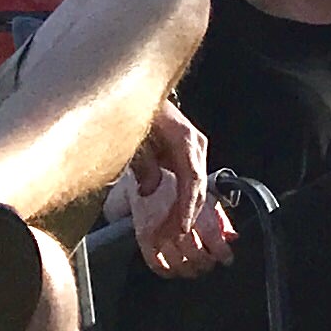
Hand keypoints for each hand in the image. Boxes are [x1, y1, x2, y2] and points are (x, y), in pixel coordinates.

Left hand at [122, 101, 230, 278]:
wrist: (138, 93)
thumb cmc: (137, 113)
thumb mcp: (134, 138)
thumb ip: (142, 164)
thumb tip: (150, 190)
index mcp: (186, 138)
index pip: (193, 179)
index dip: (188, 206)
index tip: (182, 228)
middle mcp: (195, 143)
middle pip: (197, 186)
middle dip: (185, 214)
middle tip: (173, 237)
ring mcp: (193, 148)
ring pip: (193, 186)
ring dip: (181, 210)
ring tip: (169, 233)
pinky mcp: (186, 153)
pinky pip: (187, 181)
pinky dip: (180, 200)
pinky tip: (171, 216)